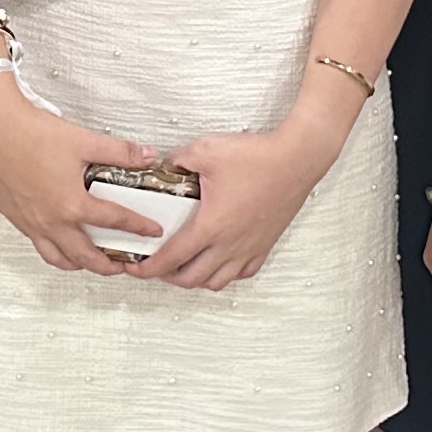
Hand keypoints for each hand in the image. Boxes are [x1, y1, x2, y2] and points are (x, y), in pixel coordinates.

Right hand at [0, 77, 161, 278]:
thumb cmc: (31, 134)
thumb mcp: (84, 141)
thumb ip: (120, 152)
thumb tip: (146, 156)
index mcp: (72, 204)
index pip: (114, 222)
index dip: (137, 228)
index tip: (150, 232)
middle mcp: (51, 220)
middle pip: (85, 256)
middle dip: (108, 265)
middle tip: (122, 265)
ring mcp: (30, 222)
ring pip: (57, 258)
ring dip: (78, 264)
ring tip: (89, 261)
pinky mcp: (13, 216)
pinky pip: (36, 243)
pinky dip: (52, 249)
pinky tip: (56, 238)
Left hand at [140, 118, 345, 293]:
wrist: (297, 158)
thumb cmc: (258, 156)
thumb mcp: (205, 150)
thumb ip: (177, 160)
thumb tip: (166, 166)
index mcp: (210, 226)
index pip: (171, 258)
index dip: (148, 267)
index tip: (134, 267)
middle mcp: (229, 244)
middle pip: (191, 278)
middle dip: (166, 277)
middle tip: (155, 266)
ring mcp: (249, 248)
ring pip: (217, 282)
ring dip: (195, 279)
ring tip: (183, 267)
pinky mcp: (265, 244)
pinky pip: (242, 273)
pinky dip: (225, 274)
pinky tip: (219, 263)